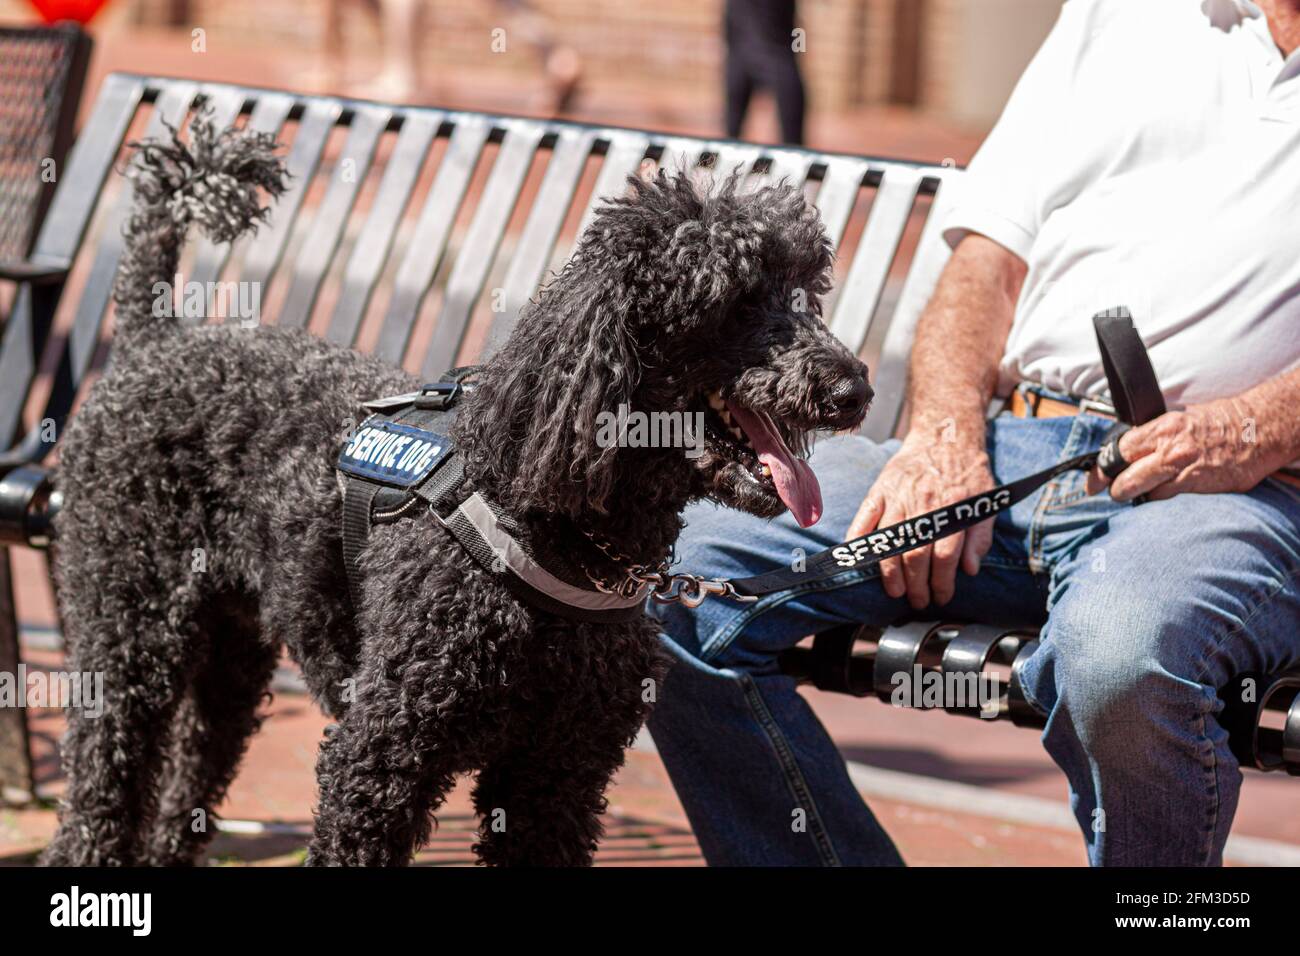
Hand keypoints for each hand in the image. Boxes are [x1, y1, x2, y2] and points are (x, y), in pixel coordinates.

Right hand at [847, 430, 995, 608]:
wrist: (946, 434)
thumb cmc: (968, 471)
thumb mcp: (986, 504)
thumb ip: (979, 538)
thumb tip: (969, 570)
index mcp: (951, 510)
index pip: (944, 558)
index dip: (941, 583)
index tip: (940, 597)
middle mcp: (924, 505)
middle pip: (914, 556)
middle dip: (915, 586)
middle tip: (917, 601)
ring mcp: (898, 497)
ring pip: (890, 543)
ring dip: (890, 573)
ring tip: (895, 590)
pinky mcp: (880, 489)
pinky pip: (864, 518)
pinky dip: (858, 540)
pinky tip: (860, 559)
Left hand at [1086, 398, 1271, 501]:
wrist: (1258, 429)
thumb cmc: (1219, 422)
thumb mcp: (1178, 419)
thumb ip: (1152, 436)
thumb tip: (1126, 451)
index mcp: (1161, 428)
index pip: (1117, 452)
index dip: (1101, 470)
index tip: (1092, 483)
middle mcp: (1169, 449)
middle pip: (1125, 479)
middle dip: (1116, 490)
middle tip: (1116, 492)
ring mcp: (1184, 470)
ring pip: (1145, 493)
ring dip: (1140, 496)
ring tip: (1145, 492)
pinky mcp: (1199, 486)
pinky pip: (1168, 499)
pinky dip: (1162, 499)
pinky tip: (1167, 494)